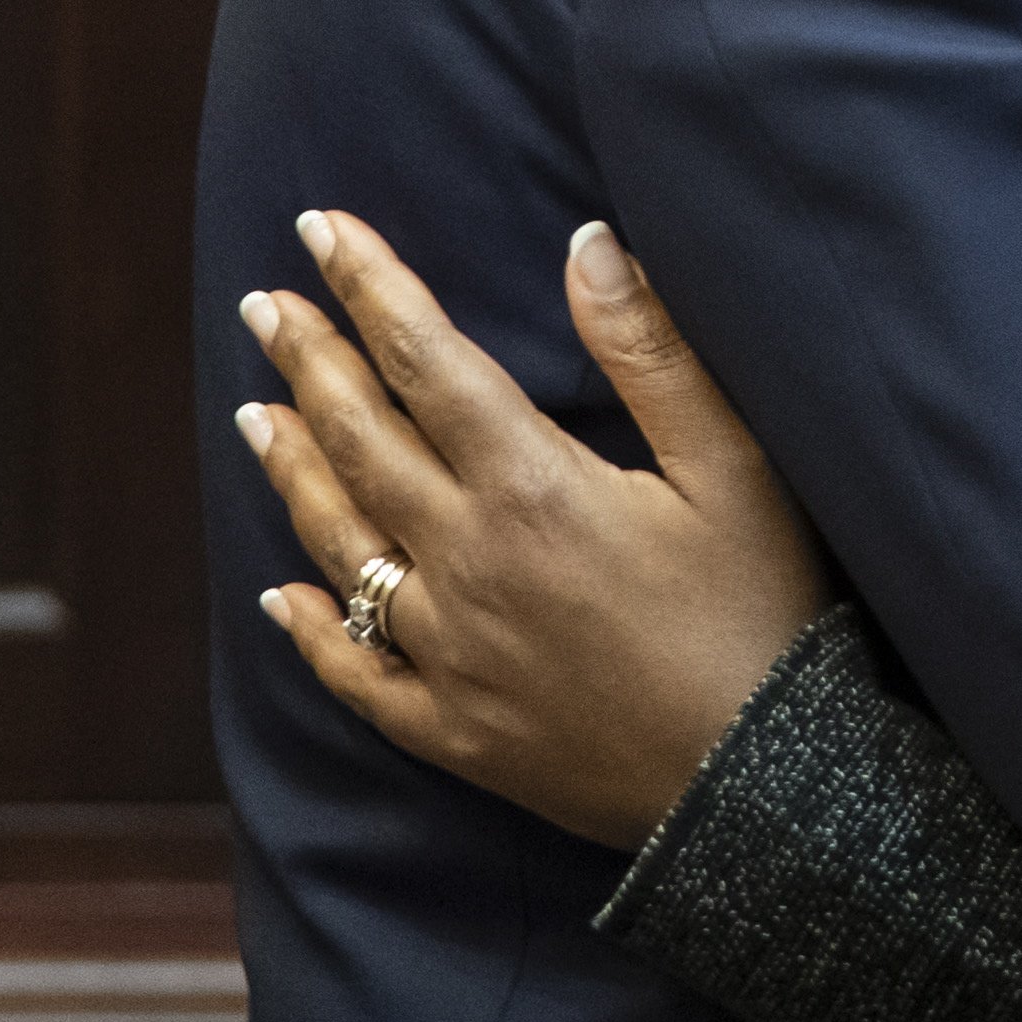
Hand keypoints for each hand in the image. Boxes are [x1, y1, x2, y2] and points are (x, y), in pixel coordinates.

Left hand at [236, 211, 843, 848]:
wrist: (765, 794)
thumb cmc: (764, 616)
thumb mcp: (736, 470)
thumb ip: (653, 352)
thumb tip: (586, 240)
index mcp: (532, 487)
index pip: (424, 359)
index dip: (368, 286)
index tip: (320, 228)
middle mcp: (467, 565)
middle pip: (362, 440)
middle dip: (309, 361)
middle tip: (266, 304)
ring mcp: (450, 656)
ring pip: (340, 545)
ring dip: (293, 471)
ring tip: (256, 414)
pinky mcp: (454, 733)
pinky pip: (356, 676)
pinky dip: (311, 632)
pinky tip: (281, 597)